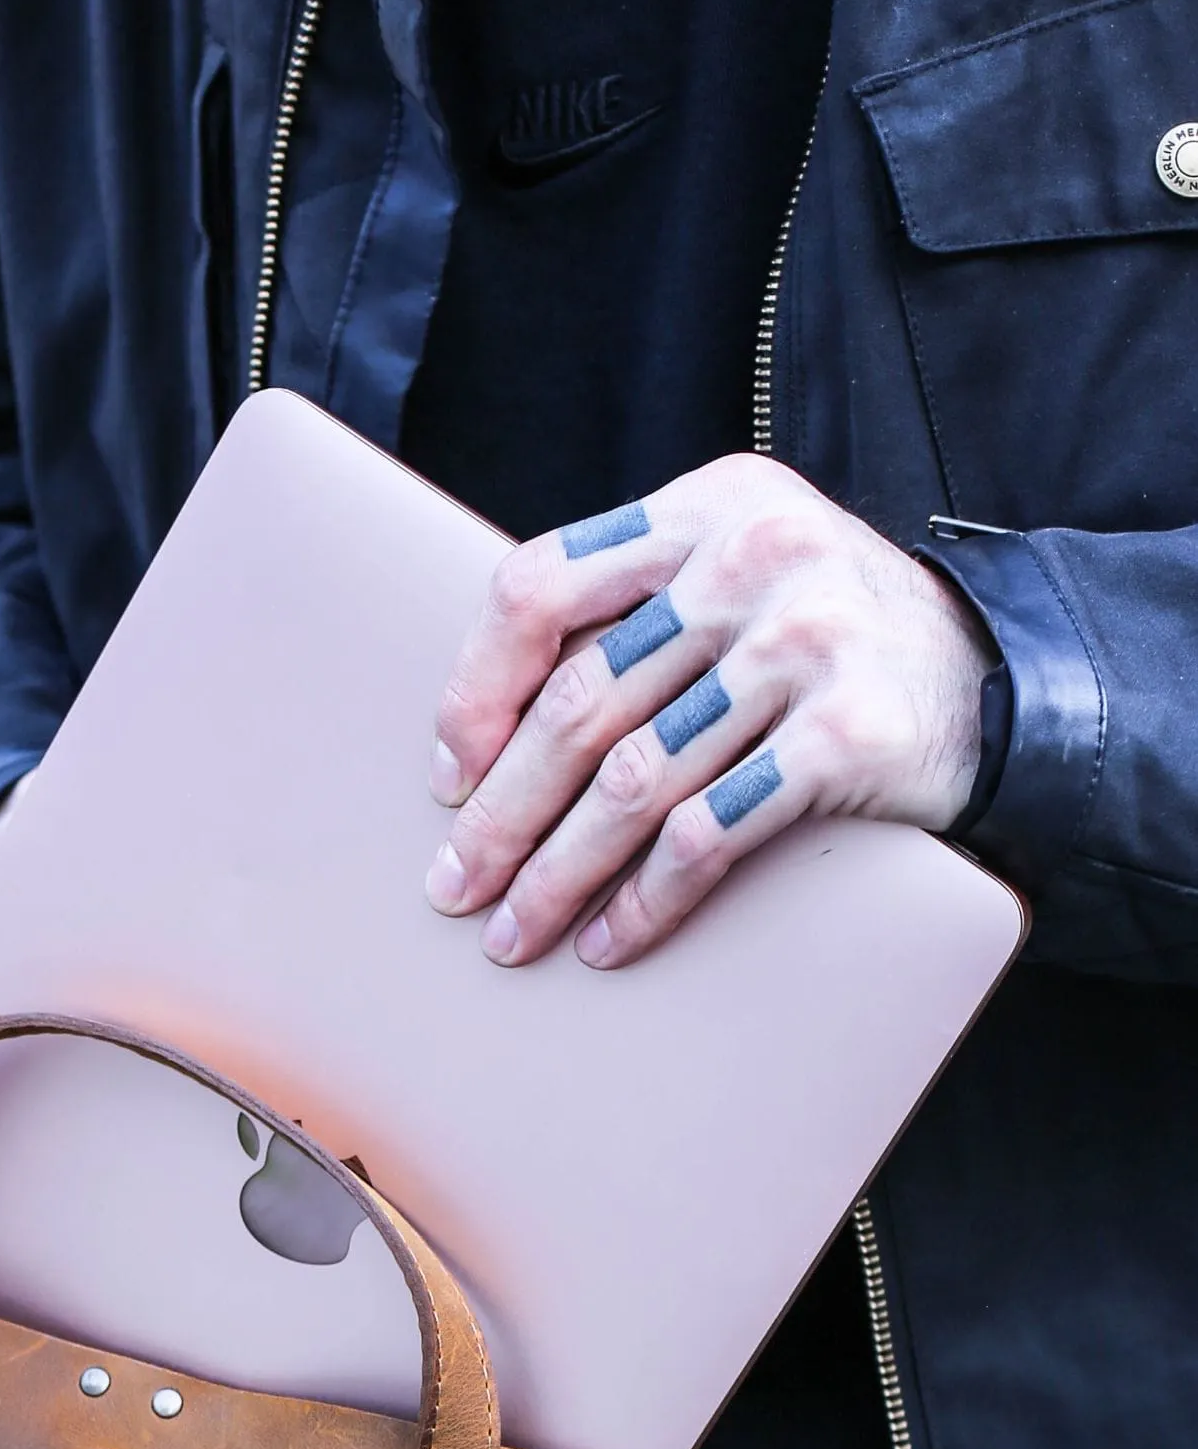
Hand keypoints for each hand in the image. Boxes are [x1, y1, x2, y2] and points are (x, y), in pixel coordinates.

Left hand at [421, 456, 992, 969]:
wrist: (999, 680)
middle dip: (501, 812)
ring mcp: (807, 643)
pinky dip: (647, 899)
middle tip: (454, 885)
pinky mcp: (848, 734)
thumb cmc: (832, 641)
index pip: (539, 587)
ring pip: (635, 781)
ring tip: (513, 931)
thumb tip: (485, 724)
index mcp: (706, 508)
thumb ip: (643, 605)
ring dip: (558, 874)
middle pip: (580, 703)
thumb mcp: (744, 571)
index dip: (475, 690)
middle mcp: (754, 559)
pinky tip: (609, 940)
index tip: (449, 774)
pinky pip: (711, 833)